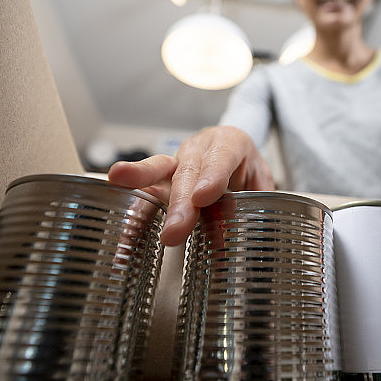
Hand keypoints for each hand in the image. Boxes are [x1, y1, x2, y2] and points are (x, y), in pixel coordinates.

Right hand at [108, 126, 273, 245]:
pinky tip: (122, 232)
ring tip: (118, 179)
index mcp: (229, 143)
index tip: (203, 197)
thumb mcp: (261, 182)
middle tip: (175, 230)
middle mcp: (198, 150)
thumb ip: (255, 204)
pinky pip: (145, 194)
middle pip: (188, 172)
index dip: (212, 176)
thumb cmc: (246, 167)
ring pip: (157, 169)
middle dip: (180, 202)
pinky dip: (133, 214)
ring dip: (140, 180)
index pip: (222, 157)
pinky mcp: (160, 181)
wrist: (231, 151)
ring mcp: (175, 164)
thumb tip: (244, 237)